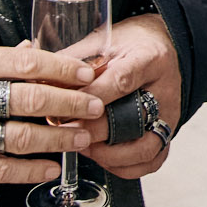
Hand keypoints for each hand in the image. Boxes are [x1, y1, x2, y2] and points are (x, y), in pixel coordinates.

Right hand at [0, 44, 101, 183]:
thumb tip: (34, 51)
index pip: (25, 63)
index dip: (61, 67)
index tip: (85, 73)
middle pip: (31, 100)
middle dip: (71, 104)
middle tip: (95, 106)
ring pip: (22, 137)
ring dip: (58, 139)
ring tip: (81, 138)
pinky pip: (2, 169)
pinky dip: (30, 171)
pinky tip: (50, 168)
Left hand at [73, 13, 182, 177]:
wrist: (159, 46)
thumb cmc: (130, 43)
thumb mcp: (102, 40)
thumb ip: (72, 60)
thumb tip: (37, 79)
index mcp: (149, 58)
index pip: (122, 81)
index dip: (92, 98)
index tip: (65, 108)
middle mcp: (165, 89)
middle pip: (134, 119)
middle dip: (95, 131)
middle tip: (67, 132)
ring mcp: (169, 114)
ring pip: (146, 147)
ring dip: (110, 154)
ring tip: (84, 147)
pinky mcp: (167, 131)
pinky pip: (152, 160)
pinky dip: (125, 166)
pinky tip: (102, 157)